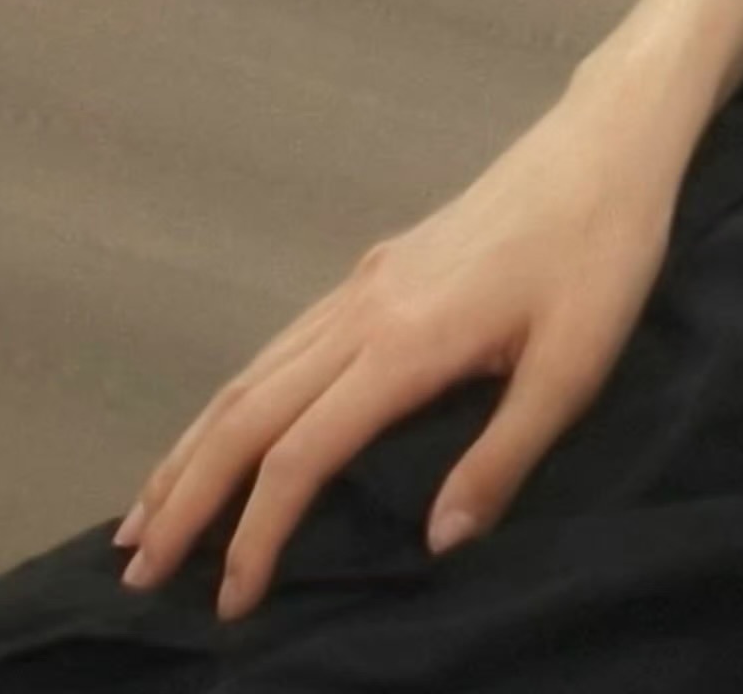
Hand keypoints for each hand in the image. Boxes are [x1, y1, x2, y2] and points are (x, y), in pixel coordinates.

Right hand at [110, 64, 688, 617]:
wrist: (609, 140)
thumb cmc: (603, 252)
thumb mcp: (575, 365)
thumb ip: (503, 458)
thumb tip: (434, 545)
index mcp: (404, 342)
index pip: (300, 454)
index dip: (256, 534)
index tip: (228, 603)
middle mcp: (362, 310)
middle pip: (245, 411)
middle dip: (184, 494)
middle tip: (133, 570)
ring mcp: (365, 283)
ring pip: (251, 372)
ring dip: (193, 444)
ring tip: (146, 512)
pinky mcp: (379, 268)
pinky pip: (280, 345)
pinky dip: (234, 397)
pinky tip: (228, 424)